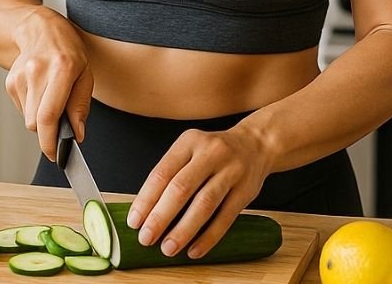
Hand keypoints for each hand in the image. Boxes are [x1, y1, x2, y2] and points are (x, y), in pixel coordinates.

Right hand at [5, 7, 92, 159]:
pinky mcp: (10, 82)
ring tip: (52, 98)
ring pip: (28, 119)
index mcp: (61, 69)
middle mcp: (37, 72)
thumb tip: (76, 135)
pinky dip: (33, 108)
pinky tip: (40, 91)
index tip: (56, 155)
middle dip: (48, 132)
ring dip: (41, 119)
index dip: (50, 141)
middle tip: (61, 125)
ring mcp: (19, 76)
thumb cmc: (68, 51)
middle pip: (35, 123)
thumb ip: (80, 106)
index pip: (48, 115)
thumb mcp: (85, 74)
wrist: (39, 28)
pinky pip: (23, 109)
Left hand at [126, 127, 274, 258]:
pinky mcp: (246, 190)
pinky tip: (195, 250)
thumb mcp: (190, 150)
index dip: (146, 200)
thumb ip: (171, 174)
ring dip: (183, 230)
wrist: (256, 145)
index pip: (162, 173)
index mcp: (189, 142)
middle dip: (160, 217)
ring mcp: (231, 171)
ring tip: (168, 247)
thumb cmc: (214, 153)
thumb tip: (146, 211)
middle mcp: (211, 153)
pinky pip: (225, 217)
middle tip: (146, 238)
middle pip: (181, 188)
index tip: (134, 221)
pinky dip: (208, 237)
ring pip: (204, 204)